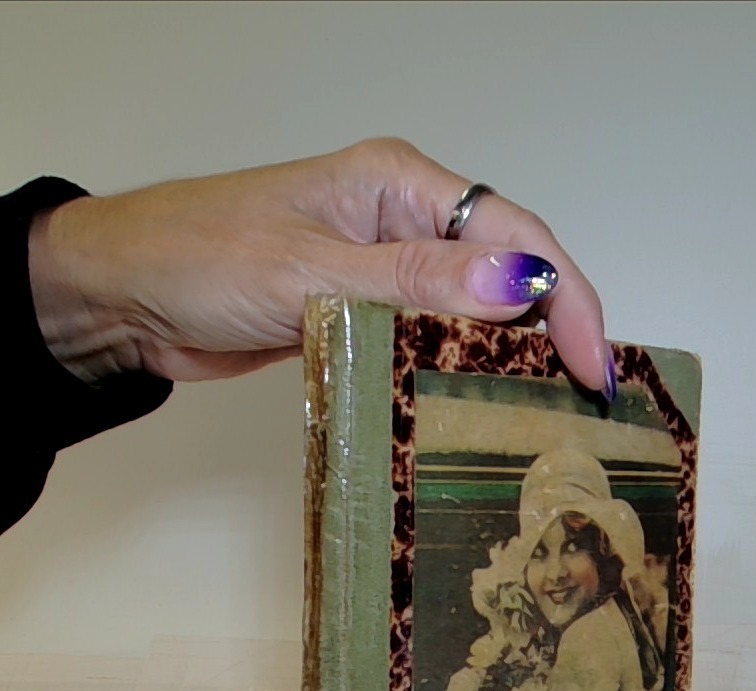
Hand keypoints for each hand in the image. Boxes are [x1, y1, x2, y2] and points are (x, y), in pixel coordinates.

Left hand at [27, 139, 609, 391]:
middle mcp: (405, 219)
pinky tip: (491, 402)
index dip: (565, 298)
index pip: (513, 235)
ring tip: (557, 405)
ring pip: (480, 306)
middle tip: (589, 395)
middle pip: (511, 267)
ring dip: (520, 351)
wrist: (127, 294)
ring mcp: (390, 266)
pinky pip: (441, 335)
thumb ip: (416, 278)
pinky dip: (471, 368)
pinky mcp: (372, 308)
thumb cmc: (198, 257)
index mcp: (400, 183)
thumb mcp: (312, 269)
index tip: (592, 363)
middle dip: (558, 324)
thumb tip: (516, 282)